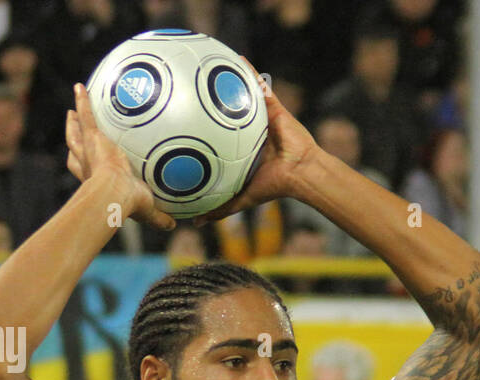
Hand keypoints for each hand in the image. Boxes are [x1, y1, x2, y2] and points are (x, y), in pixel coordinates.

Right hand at [65, 82, 175, 230]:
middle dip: (73, 136)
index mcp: (96, 179)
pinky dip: (82, 101)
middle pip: (75, 147)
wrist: (114, 194)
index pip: (84, 169)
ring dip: (75, 118)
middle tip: (72, 123)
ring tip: (74, 106)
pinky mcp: (93, 137)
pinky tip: (80, 87)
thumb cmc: (127, 205)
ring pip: (77, 131)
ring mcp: (89, 149)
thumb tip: (173, 227)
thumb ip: (158, 217)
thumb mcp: (146, 210)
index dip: (82, 165)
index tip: (82, 158)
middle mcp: (88, 164)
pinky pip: (86, 114)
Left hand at [193, 57, 319, 226]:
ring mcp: (261, 117)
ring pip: (241, 95)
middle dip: (210, 100)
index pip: (216, 135)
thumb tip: (194, 223)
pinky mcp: (273, 107)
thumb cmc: (273, 185)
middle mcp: (249, 131)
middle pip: (225, 112)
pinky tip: (235, 58)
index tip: (180, 121)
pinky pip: (259, 85)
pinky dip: (248, 71)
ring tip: (208, 65)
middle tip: (187, 88)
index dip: (201, 127)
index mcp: (240, 149)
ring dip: (227, 80)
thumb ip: (220, 208)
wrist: (299, 173)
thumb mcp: (241, 198)